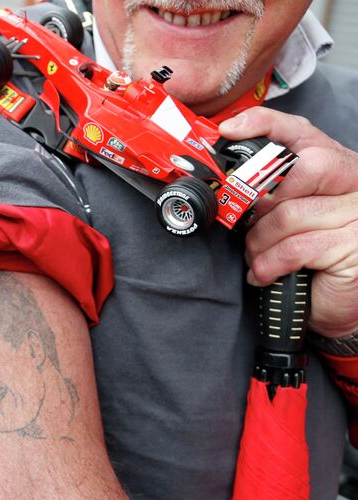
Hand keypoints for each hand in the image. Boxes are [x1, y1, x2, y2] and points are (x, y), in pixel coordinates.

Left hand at [219, 106, 357, 336]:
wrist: (336, 304)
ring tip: (258, 257)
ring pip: (289, 215)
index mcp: (336, 165)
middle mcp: (354, 183)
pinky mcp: (354, 247)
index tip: (228, 130)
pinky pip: (295, 248)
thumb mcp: (288, 215)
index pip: (300, 130)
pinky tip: (266, 274)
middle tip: (248, 223)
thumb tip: (225, 180)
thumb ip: (271, 191)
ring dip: (259, 243)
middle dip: (262, 199)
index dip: (264, 124)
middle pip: (302, 168)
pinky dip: (269, 264)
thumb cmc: (308, 256)